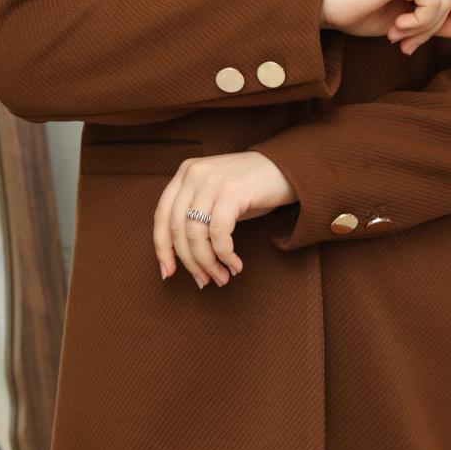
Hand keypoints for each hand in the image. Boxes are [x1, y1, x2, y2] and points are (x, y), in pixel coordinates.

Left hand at [153, 151, 294, 287]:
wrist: (288, 168)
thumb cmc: (252, 189)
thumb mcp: (216, 197)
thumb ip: (196, 217)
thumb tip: (184, 259)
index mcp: (185, 173)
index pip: (162, 216)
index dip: (162, 248)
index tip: (167, 272)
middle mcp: (194, 174)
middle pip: (178, 229)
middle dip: (190, 262)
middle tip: (203, 281)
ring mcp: (212, 180)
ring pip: (197, 234)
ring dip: (208, 263)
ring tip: (222, 277)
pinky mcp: (231, 190)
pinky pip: (219, 233)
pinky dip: (225, 255)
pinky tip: (235, 265)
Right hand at [320, 0, 450, 54]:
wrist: (325, 8)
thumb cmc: (358, 14)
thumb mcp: (406, 22)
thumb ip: (435, 22)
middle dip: (435, 30)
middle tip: (408, 47)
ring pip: (444, 3)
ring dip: (422, 30)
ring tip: (397, 37)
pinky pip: (432, 3)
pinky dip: (418, 23)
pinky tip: (395, 27)